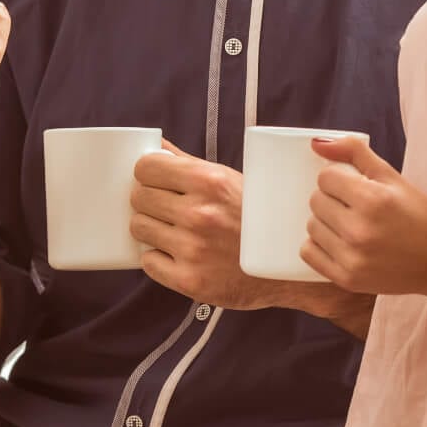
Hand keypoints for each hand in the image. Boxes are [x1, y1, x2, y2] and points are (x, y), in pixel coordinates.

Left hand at [131, 143, 277, 309]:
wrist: (287, 267)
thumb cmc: (256, 219)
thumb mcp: (229, 180)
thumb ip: (188, 163)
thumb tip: (155, 146)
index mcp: (211, 183)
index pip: (146, 168)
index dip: (147, 173)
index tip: (155, 180)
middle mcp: (200, 215)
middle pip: (138, 197)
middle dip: (149, 200)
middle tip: (167, 208)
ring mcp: (194, 250)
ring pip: (138, 228)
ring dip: (152, 229)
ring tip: (175, 231)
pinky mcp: (190, 281)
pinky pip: (148, 262)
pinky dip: (159, 258)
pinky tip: (180, 254)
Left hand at [302, 138, 426, 296]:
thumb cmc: (420, 216)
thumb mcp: (393, 177)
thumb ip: (355, 153)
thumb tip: (317, 144)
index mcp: (372, 200)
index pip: (325, 178)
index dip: (339, 179)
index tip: (355, 187)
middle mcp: (359, 230)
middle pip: (316, 201)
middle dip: (332, 199)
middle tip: (355, 207)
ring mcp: (352, 258)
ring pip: (311, 227)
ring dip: (326, 222)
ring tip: (351, 225)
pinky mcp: (347, 279)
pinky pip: (309, 253)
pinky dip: (320, 246)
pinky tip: (340, 243)